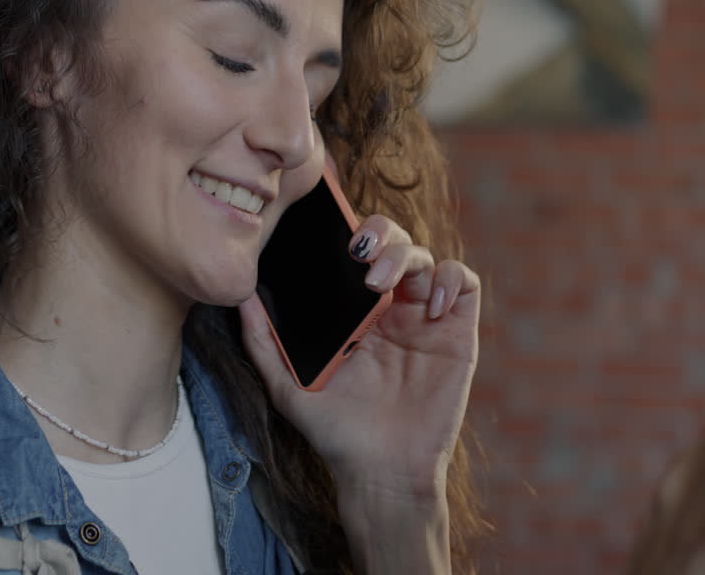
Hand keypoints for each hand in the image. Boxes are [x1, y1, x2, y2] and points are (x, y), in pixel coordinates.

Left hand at [238, 214, 479, 501]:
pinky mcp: (457, 332)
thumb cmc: (336, 432)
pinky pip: (464, 283)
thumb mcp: (288, 386)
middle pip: (394, 241)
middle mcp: (392, 307)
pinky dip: (451, 278)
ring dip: (406, 255)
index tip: (331, 233)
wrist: (380, 473)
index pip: (356, 251)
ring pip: (426, 256)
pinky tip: (430, 303)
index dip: (349, 230)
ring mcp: (426, 317)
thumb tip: (240, 297)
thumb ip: (263, 343)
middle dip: (379, 233)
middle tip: (358, 255)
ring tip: (381, 284)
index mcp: (354, 310)